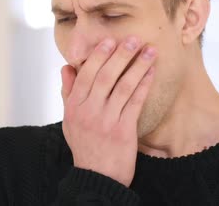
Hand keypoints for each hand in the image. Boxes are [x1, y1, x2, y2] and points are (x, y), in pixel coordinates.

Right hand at [60, 36, 156, 186]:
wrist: (97, 178)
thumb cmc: (85, 145)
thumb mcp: (69, 120)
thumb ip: (68, 93)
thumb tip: (66, 67)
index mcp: (74, 107)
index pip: (85, 74)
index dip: (99, 56)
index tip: (110, 40)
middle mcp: (89, 112)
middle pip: (105, 76)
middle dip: (120, 55)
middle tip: (133, 39)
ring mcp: (106, 121)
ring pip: (123, 86)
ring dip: (138, 66)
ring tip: (149, 51)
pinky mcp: (123, 131)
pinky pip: (135, 102)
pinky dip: (144, 85)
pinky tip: (152, 72)